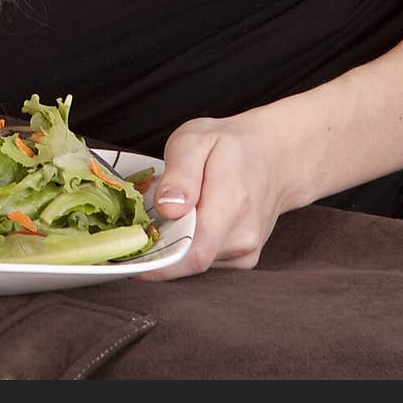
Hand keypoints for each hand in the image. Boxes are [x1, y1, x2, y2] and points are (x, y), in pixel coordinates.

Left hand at [136, 112, 289, 280]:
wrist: (273, 156)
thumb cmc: (230, 146)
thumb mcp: (196, 139)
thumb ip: (181, 173)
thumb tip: (168, 208)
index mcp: (231, 203)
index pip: (192, 253)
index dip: (157, 261)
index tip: (129, 250)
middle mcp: (243, 236)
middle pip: (188, 260)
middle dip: (161, 244)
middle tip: (147, 216)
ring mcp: (246, 252)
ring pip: (195, 262)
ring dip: (176, 243)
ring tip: (175, 211)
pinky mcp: (243, 259)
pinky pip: (206, 261)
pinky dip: (191, 245)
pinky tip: (193, 221)